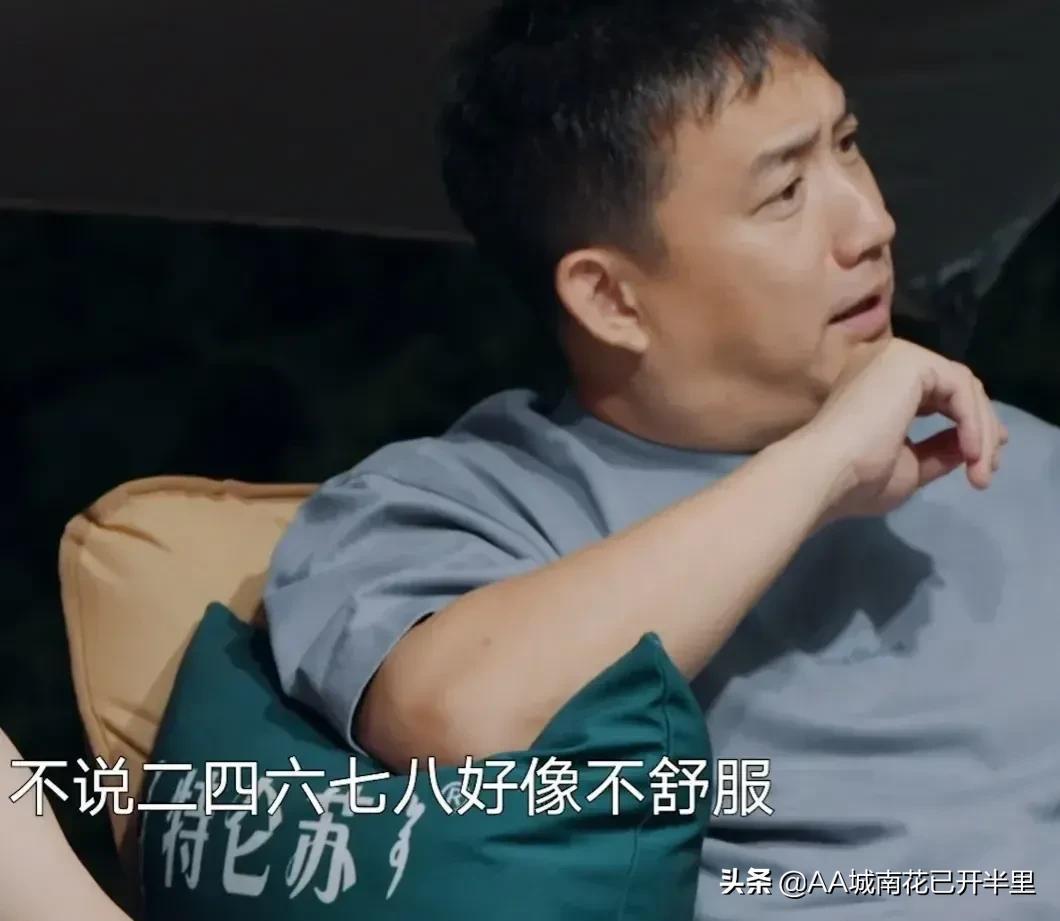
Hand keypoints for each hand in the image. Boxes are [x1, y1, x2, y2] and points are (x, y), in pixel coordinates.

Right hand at [797, 338, 1008, 522]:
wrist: (825, 473)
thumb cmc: (855, 476)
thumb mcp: (908, 467)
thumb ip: (939, 451)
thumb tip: (972, 446)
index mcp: (877, 383)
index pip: (935, 393)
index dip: (965, 425)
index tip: (980, 463)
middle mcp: (885, 360)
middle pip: (954, 386)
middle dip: (981, 427)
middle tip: (988, 469)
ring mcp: (897, 356)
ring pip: (963, 386)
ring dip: (981, 429)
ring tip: (981, 470)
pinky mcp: (911, 361)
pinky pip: (961, 387)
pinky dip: (974, 421)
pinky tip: (971, 452)